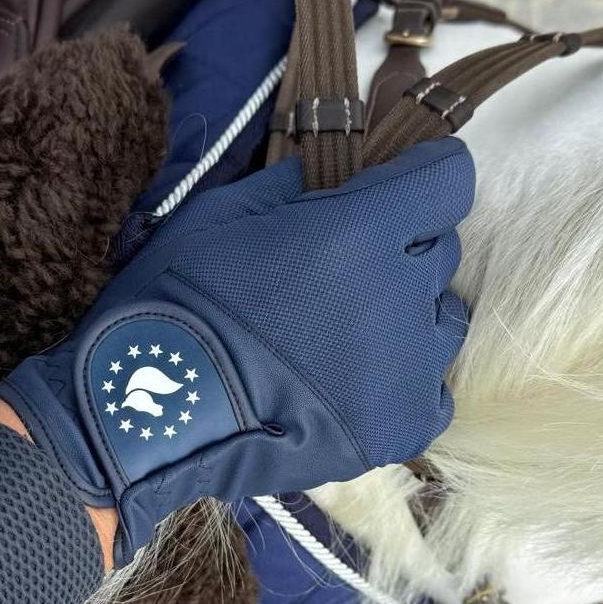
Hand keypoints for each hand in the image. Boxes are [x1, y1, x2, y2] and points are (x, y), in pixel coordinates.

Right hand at [0, 137, 473, 564]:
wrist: (154, 414)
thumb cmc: (181, 302)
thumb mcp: (219, 216)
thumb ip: (286, 188)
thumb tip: (319, 177)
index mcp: (362, 230)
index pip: (448, 181)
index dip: (428, 178)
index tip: (402, 187)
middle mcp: (402, 294)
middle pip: (439, 252)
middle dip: (404, 248)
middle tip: (349, 268)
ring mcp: (409, 366)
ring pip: (445, 320)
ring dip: (412, 314)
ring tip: (356, 332)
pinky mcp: (403, 426)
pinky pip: (435, 390)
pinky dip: (406, 381)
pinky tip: (361, 384)